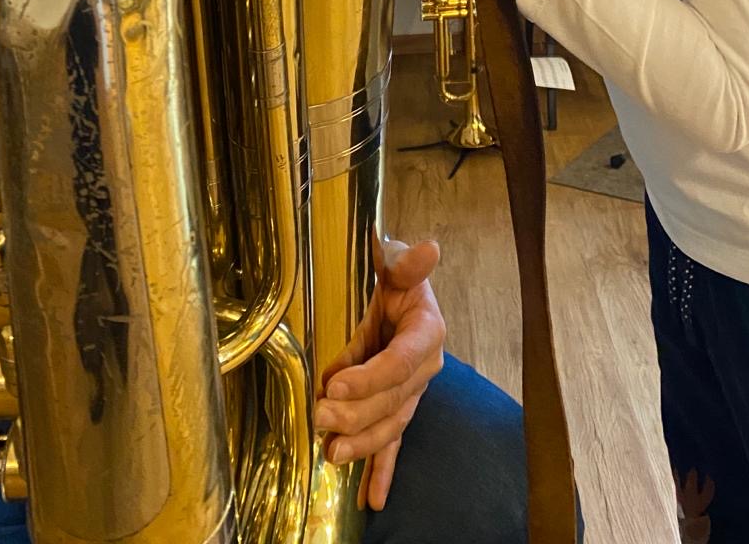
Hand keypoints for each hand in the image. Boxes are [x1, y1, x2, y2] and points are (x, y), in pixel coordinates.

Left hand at [315, 236, 445, 511]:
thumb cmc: (400, 280)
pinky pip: (392, 444)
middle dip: (355, 413)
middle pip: (391, 400)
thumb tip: (429, 248)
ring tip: (331, 454)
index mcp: (426, 333)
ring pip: (390, 426)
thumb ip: (408, 264)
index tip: (334, 384)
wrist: (403, 296)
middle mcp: (424, 369)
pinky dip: (381, 471)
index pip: (401, 362)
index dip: (370, 377)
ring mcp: (412, 394)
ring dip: (363, 445)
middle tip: (320, 417)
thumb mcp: (399, 266)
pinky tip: (372, 500)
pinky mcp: (397, 409)